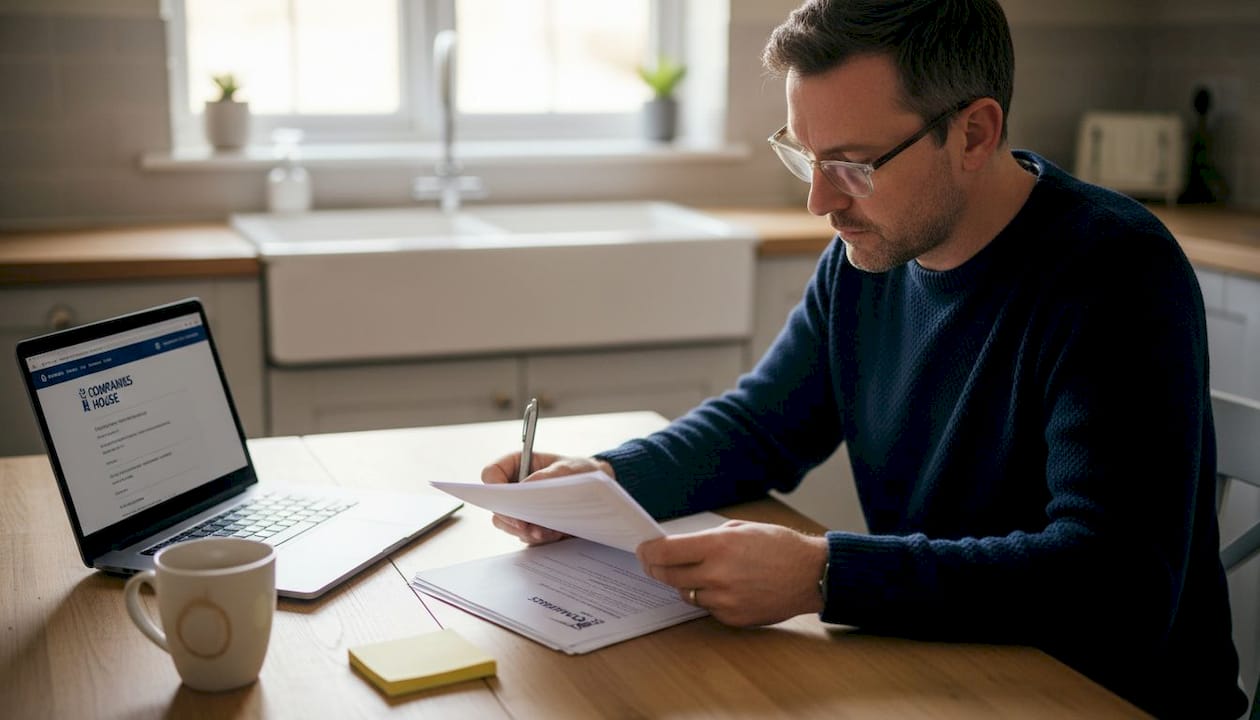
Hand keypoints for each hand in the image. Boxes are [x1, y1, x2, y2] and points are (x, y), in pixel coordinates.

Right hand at [481, 452, 614, 544]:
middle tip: (526, 526)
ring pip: (509, 525)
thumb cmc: (580, 471)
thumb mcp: (568, 468)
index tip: (508, 501)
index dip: (493, 488)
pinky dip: (539, 538)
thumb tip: (525, 488)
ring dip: (525, 531)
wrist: (597, 490)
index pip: (491, 474)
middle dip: (510, 518)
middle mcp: (514, 488)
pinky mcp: (532, 524)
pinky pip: (526, 536)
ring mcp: (521, 508)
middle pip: (496, 506)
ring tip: (544, 533)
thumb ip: (546, 476)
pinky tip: (555, 533)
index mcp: (517, 465)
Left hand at [636, 520, 827, 626]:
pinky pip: (707, 608)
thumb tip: (680, 546)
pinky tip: (726, 587)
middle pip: (668, 576)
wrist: (811, 574)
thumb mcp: (740, 529)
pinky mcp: (733, 617)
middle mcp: (716, 574)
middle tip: (653, 563)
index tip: (643, 550)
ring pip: (686, 594)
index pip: (665, 552)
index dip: (648, 551)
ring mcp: (724, 599)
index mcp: (717, 546)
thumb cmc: (778, 546)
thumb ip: (707, 539)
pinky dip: (709, 598)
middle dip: (656, 568)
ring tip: (703, 573)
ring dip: (686, 584)